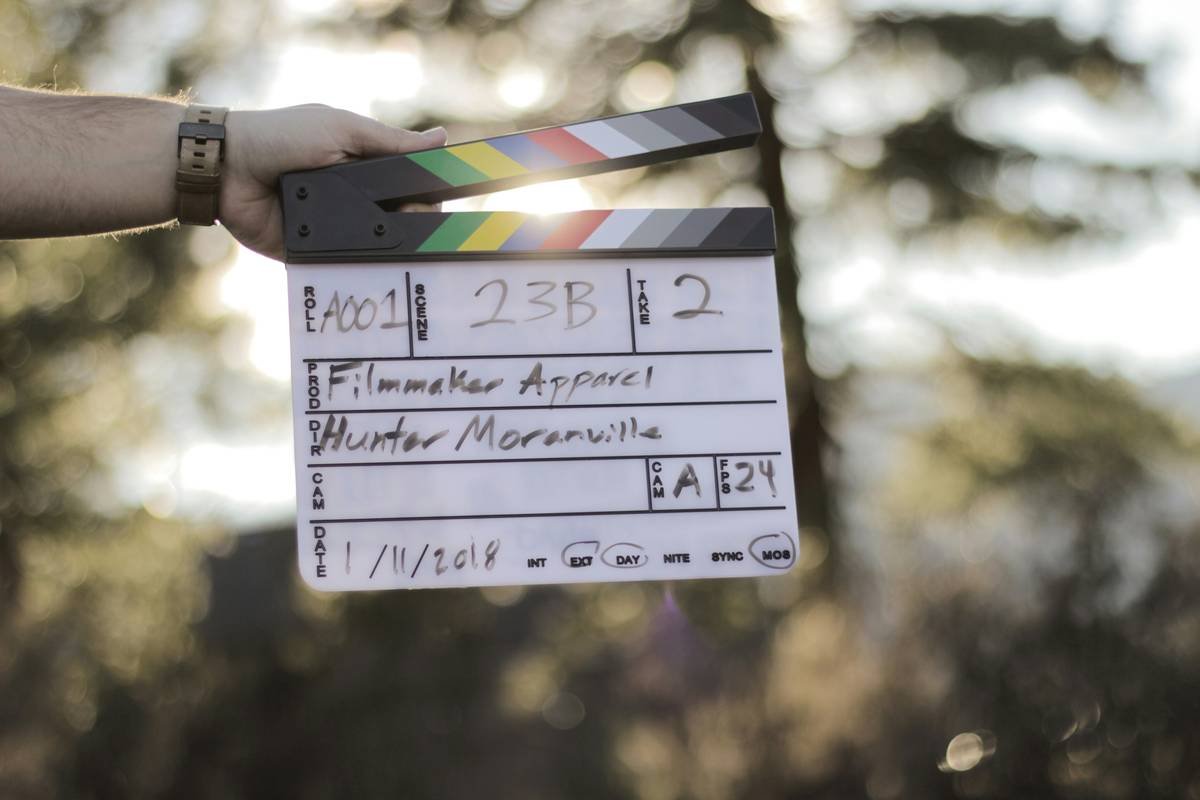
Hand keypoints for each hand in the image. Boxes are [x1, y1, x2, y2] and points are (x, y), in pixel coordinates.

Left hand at [219, 105, 445, 259]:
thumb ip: (390, 142)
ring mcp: (336, 229)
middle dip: (415, 222)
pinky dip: (361, 269)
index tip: (438, 202)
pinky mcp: (315, 255)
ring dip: (394, 248)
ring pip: (378, 248)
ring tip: (399, 243)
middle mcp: (354, 200)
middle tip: (411, 219)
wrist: (227, 169)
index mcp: (364, 167)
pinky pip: (346, 267)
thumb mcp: (343, 130)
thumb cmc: (282, 137)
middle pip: (401, 221)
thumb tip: (443, 139)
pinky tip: (379, 270)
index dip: (428, 196)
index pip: (410, 187)